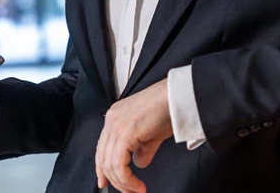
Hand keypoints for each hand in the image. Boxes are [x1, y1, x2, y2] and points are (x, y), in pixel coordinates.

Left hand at [96, 78, 172, 192]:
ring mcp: (116, 125)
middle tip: (129, 192)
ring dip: (123, 182)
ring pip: (110, 164)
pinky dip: (127, 179)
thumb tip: (139, 162)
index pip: (101, 148)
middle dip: (115, 180)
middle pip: (103, 158)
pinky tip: (137, 184)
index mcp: (115, 117)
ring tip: (136, 190)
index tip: (105, 182)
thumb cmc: (169, 108)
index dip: (102, 169)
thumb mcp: (152, 132)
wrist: (177, 96)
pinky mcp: (124, 132)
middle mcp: (112, 120)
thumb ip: (143, 148)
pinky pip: (119, 164)